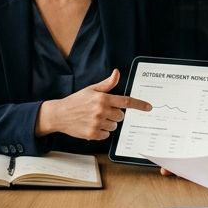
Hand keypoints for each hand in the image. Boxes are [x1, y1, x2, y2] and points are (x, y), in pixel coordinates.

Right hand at [36, 69, 151, 140]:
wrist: (59, 114)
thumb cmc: (76, 101)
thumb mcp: (91, 89)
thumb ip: (107, 84)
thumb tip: (117, 73)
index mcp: (102, 98)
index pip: (125, 101)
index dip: (139, 104)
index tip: (148, 107)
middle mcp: (101, 110)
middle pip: (121, 115)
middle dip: (115, 114)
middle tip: (103, 111)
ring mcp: (97, 123)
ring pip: (114, 126)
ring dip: (108, 123)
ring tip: (95, 118)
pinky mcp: (93, 134)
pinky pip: (106, 134)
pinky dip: (101, 131)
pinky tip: (92, 125)